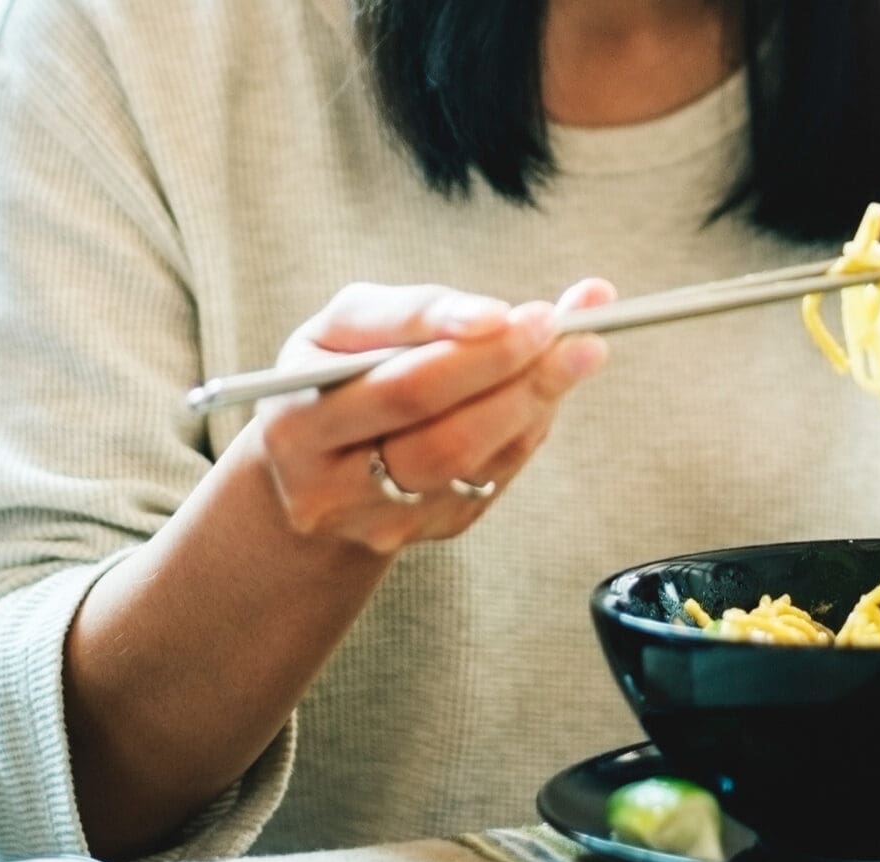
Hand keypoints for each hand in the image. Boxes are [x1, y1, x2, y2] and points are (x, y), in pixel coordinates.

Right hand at [254, 280, 613, 553]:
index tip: (516, 314)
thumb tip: (497, 313)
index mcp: (299, 426)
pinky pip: (497, 475)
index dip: (464, 355)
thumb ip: (411, 313)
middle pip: (445, 438)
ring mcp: (388, 521)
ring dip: (537, 401)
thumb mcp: (342, 330)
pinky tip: (549, 386)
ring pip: (478, 462)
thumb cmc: (331, 377)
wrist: (312, 472)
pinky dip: (530, 424)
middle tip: (569, 328)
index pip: (397, 392)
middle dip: (513, 376)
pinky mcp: (437, 529)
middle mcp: (336, 491)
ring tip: (580, 350)